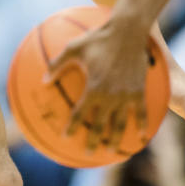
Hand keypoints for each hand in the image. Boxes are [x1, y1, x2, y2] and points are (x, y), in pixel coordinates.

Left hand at [47, 18, 150, 151]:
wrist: (127, 32)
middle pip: (100, 125)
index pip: (79, 114)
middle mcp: (110, 96)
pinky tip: (141, 137)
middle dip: (94, 141)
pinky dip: (142, 126)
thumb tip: (43, 81)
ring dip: (115, 139)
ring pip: (120, 124)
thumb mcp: (73, 48)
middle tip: (88, 153)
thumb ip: (57, 65)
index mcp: (93, 88)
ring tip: (112, 152)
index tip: (66, 138)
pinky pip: (142, 113)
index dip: (72, 127)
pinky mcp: (140, 92)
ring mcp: (126, 96)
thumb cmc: (97, 38)